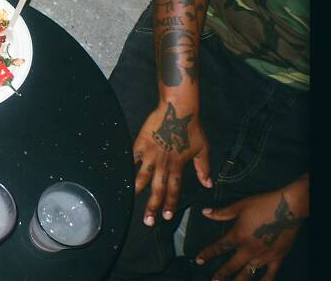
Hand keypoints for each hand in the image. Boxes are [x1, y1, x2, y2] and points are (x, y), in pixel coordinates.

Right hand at [133, 102, 211, 225]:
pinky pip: (132, 158)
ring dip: (137, 190)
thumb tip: (208, 185)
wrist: (178, 109)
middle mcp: (163, 164)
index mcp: (178, 166)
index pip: (174, 190)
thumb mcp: (203, 149)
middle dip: (153, 207)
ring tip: (130, 200)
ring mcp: (150, 155)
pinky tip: (122, 175)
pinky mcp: (141, 144)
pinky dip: (127, 167)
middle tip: (148, 221)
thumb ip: (203, 168)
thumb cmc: (192, 128)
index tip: (166, 217)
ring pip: (142, 177)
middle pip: (157, 189)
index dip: (170, 204)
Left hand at [196, 180, 308, 280]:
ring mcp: (263, 256)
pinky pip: (269, 275)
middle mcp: (248, 249)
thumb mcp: (240, 205)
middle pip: (231, 265)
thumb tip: (205, 212)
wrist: (289, 207)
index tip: (199, 260)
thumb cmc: (263, 204)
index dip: (207, 254)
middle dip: (221, 274)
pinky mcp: (277, 258)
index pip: (219, 248)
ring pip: (247, 273)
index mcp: (238, 236)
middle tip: (213, 280)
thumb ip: (222, 212)